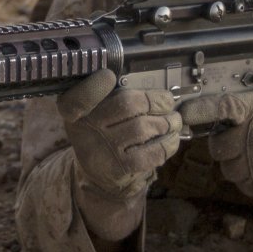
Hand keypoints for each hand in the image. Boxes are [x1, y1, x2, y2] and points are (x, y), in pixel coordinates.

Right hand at [56, 70, 182, 200]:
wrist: (100, 174)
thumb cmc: (106, 134)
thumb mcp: (98, 113)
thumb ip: (117, 98)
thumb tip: (160, 94)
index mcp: (77, 112)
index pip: (79, 99)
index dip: (93, 86)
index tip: (109, 76)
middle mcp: (86, 131)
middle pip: (126, 105)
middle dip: (156, 102)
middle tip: (169, 104)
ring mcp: (102, 152)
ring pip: (143, 128)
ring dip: (167, 122)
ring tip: (175, 121)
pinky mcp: (119, 169)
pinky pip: (150, 152)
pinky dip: (168, 143)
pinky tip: (172, 139)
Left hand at [178, 84, 252, 201]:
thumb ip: (246, 102)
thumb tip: (214, 105)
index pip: (219, 107)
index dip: (199, 111)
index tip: (183, 113)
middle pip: (219, 146)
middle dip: (228, 144)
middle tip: (247, 138)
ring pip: (229, 169)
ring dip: (240, 163)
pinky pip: (244, 184)